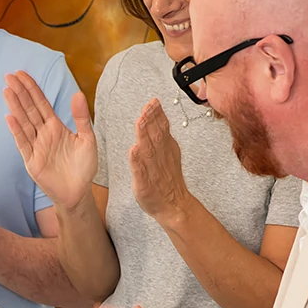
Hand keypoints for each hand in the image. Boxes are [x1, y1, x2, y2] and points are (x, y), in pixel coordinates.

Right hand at [3, 70, 96, 210]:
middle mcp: (43, 134)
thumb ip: (82, 118)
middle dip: (20, 93)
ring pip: (24, 123)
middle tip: (9, 76)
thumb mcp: (88, 139)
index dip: (32, 89)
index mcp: (56, 127)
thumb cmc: (84, 167)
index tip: (22, 74)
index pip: (41, 103)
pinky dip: (17, 130)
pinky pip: (23, 143)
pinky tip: (10, 117)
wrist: (78, 192)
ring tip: (7, 91)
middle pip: (29, 109)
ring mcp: (36, 147)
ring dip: (16, 107)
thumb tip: (78, 94)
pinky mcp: (32, 161)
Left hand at [129, 99, 189, 221]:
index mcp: (164, 149)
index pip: (160, 129)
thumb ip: (162, 135)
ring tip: (140, 121)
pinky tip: (134, 150)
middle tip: (148, 106)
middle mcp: (159, 158)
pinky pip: (140, 172)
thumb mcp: (168, 153)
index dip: (156, 114)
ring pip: (147, 151)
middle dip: (151, 120)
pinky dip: (137, 161)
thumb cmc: (167, 180)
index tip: (153, 102)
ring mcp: (152, 171)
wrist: (174, 205)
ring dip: (144, 136)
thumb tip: (158, 115)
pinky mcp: (144, 185)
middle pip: (155, 136)